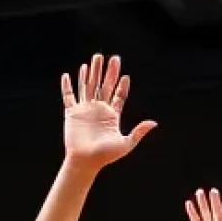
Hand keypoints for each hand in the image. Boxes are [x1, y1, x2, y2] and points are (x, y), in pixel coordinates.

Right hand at [61, 53, 155, 169]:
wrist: (85, 162)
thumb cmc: (105, 156)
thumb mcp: (126, 144)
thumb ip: (139, 132)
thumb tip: (154, 123)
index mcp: (111, 115)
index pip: (118, 96)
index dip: (122, 86)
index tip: (125, 76)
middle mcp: (98, 110)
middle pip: (104, 86)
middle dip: (108, 72)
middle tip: (113, 58)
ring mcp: (84, 110)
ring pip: (88, 86)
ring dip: (91, 72)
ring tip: (95, 58)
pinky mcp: (72, 114)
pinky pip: (68, 97)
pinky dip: (67, 86)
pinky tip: (68, 75)